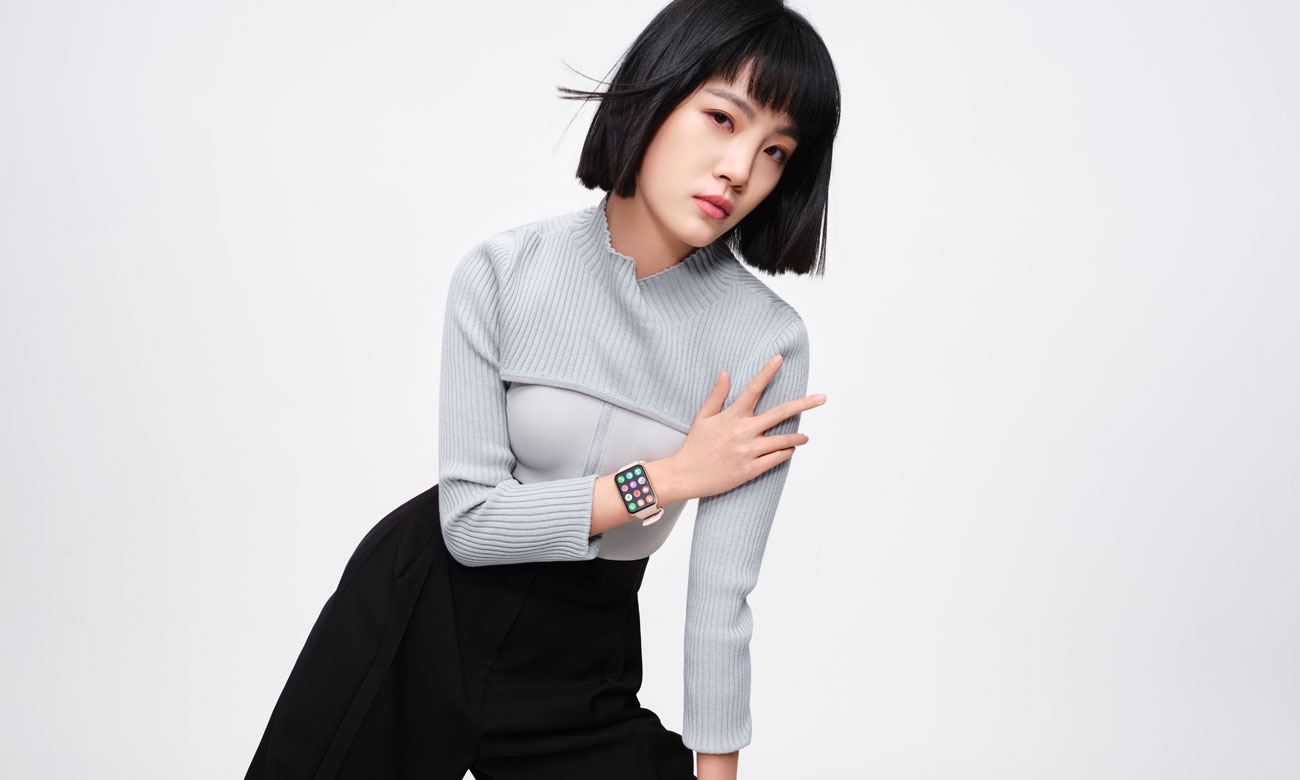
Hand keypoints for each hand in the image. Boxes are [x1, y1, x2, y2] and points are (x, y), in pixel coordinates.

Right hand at [671, 353, 825, 500]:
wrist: (686, 475)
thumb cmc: (695, 446)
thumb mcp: (703, 417)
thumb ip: (717, 395)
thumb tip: (725, 373)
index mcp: (732, 416)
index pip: (753, 389)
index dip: (767, 372)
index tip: (779, 358)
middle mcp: (744, 431)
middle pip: (781, 413)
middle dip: (804, 404)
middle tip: (822, 398)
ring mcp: (749, 451)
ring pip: (784, 440)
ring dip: (798, 437)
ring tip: (805, 437)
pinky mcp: (751, 469)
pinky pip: (776, 459)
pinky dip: (786, 453)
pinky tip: (789, 450)